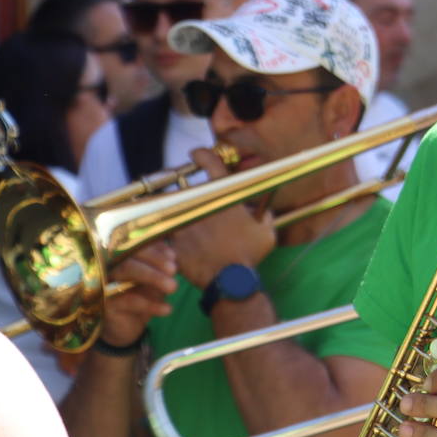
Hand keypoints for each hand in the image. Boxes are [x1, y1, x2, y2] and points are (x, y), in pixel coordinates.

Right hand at [101, 242, 177, 347]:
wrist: (128, 326)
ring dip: (154, 277)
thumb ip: (161, 266)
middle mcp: (108, 264)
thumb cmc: (143, 296)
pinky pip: (129, 300)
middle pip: (130, 254)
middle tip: (174, 270)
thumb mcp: (155, 280)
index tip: (173, 256)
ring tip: (174, 288)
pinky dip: (151, 304)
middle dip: (155, 260)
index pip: (135, 244)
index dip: (155, 248)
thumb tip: (172, 253)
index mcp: (120, 256)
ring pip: (127, 270)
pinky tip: (168, 309)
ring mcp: (104, 281)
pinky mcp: (104, 302)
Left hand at [166, 146, 276, 288]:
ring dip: (182, 216)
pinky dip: (175, 238)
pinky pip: (170, 234)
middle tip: (199, 203)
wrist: (230, 283)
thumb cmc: (251, 255)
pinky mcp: (173, 241)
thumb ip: (262, 212)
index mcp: (222, 196)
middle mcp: (199, 204)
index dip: (202, 154)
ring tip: (193, 229)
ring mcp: (183, 221)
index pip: (209, 162)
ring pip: (176, 210)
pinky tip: (186, 247)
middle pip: (189, 188)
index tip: (197, 154)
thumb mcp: (267, 229)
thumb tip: (261, 207)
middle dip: (193, 194)